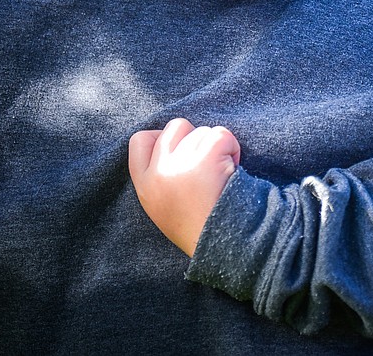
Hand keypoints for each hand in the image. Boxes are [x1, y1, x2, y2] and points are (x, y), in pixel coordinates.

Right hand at [128, 118, 241, 255]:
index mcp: (144, 184)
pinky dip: (232, 148)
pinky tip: (232, 170)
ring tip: (220, 176)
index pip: (140, 139)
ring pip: (203, 131)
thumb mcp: (162, 204)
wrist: (220, 245)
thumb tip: (176, 142)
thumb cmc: (198, 225)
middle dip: (195, 138)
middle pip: (177, 127)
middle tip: (207, 164)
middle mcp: (158, 172)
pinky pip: (222, 134)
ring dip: (216, 147)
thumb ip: (159, 175)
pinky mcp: (206, 157)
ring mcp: (181, 163)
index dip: (163, 138)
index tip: (181, 153)